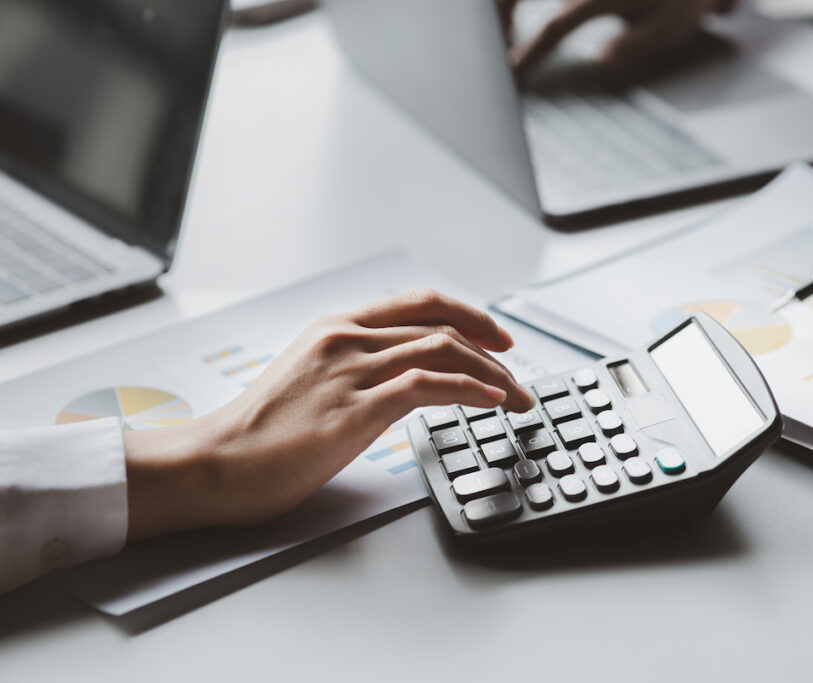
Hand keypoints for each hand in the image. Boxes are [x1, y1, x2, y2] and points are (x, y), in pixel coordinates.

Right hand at [123, 290, 534, 539]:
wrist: (214, 462)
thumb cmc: (259, 432)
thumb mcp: (310, 380)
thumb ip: (354, 368)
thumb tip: (403, 379)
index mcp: (336, 327)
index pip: (421, 303)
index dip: (470, 314)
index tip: (499, 338)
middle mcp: (347, 339)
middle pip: (442, 326)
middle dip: (493, 350)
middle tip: (520, 375)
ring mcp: (350, 371)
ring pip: (443, 351)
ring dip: (493, 375)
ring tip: (518, 398)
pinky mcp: (353, 409)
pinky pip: (428, 385)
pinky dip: (471, 390)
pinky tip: (492, 402)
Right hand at [499, 0, 720, 79]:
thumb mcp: (670, 25)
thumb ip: (636, 44)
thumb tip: (602, 62)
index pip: (554, 25)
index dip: (529, 53)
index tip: (510, 76)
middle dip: (496, 25)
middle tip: (496, 61)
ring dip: (501, 15)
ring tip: (501, 47)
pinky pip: (529, 0)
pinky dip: (511, 9)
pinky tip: (510, 29)